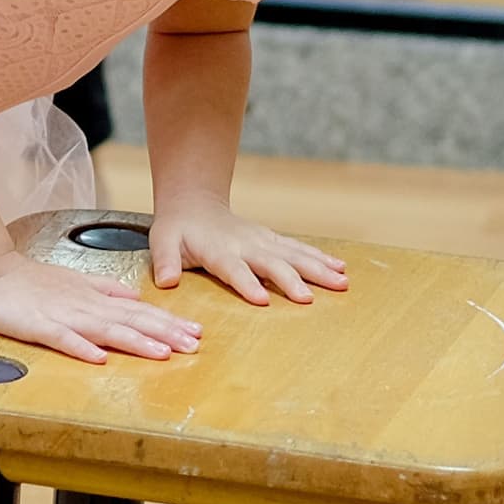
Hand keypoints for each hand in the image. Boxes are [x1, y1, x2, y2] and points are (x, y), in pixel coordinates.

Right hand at [0, 256, 204, 365]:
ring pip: (105, 330)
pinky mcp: (38, 326)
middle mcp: (86, 307)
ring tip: (162, 354)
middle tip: (193, 345)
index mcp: (95, 299)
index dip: (168, 322)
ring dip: (135, 341)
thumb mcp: (76, 282)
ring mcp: (63, 316)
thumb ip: (105, 289)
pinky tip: (100, 359)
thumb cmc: (31, 281)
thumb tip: (135, 297)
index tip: (196, 333)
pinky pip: (62, 339)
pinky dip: (81, 348)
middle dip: (164, 333)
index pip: (139, 312)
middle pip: (131, 321)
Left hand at [147, 205, 349, 307]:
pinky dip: (321, 258)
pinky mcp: (273, 240)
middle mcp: (245, 243)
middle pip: (272, 262)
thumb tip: (166, 281)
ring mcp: (262, 240)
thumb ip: (164, 261)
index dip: (247, 283)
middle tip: (309, 298)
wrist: (195, 204)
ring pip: (294, 254)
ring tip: (341, 282)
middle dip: (292, 280)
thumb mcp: (162, 242)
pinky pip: (300, 249)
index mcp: (218, 249)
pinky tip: (341, 268)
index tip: (262, 299)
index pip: (234, 268)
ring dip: (318, 268)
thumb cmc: (177, 229)